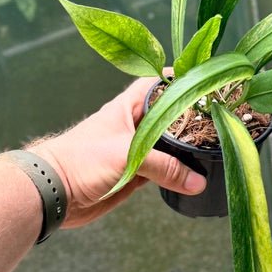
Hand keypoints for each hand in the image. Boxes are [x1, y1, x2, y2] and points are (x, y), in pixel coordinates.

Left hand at [29, 77, 205, 227]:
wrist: (53, 192)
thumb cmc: (80, 161)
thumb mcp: (126, 156)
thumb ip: (165, 166)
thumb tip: (198, 180)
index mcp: (126, 108)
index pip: (155, 84)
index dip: (176, 79)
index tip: (202, 79)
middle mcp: (133, 127)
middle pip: (167, 117)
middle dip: (188, 117)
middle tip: (218, 118)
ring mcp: (134, 152)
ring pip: (166, 147)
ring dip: (185, 149)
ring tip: (213, 146)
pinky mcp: (133, 175)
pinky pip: (161, 172)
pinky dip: (176, 175)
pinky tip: (194, 177)